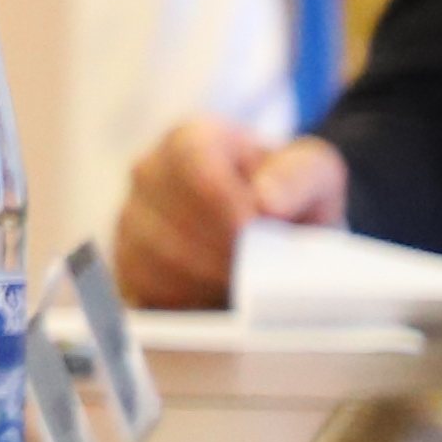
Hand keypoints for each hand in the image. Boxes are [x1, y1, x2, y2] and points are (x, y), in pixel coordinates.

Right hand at [116, 116, 343, 306]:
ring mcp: (130, 221)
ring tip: (244, 285)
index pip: (190, 163)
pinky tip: (217, 298)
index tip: (254, 229)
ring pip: (155, 261)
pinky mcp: (126, 265)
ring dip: (206, 282)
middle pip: (171, 220)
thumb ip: (300, 175)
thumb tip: (266, 200)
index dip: (222, 202)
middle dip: (222, 252)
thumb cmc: (290, 197)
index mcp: (190, 140)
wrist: (275, 230)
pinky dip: (186, 302)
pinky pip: (144, 291)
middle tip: (260, 269)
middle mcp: (148, 174)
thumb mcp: (315, 174)